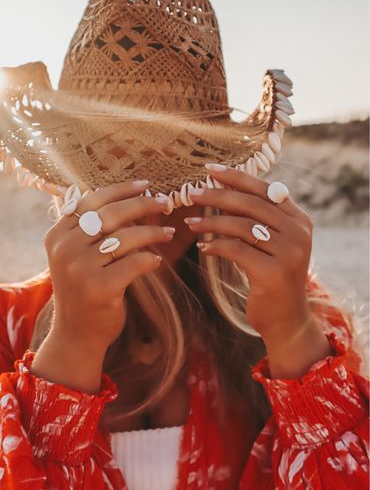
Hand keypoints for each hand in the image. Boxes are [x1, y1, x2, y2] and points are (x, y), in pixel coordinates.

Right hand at [44, 179, 173, 352]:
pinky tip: (156, 260)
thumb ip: (89, 227)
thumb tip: (126, 194)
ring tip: (168, 232)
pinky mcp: (100, 288)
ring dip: (153, 231)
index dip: (120, 190)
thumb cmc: (83, 288)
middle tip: (165, 202)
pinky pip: (135, 262)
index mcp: (57, 235)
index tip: (145, 185)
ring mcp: (80, 268)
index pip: (91, 201)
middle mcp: (65, 248)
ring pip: (126, 237)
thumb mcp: (75, 254)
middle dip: (143, 204)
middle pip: (111, 214)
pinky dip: (150, 258)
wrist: (77, 333)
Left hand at [185, 165, 313, 339]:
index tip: (209, 169)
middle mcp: (299, 232)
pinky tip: (202, 248)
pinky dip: (216, 246)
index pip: (264, 189)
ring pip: (241, 226)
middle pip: (251, 204)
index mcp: (299, 219)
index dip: (236, 177)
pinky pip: (236, 250)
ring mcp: (289, 252)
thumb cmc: (270, 277)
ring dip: (211, 222)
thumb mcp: (268, 244)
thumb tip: (221, 191)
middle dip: (218, 195)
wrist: (286, 320)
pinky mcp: (274, 272)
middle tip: (191, 192)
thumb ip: (255, 219)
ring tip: (190, 223)